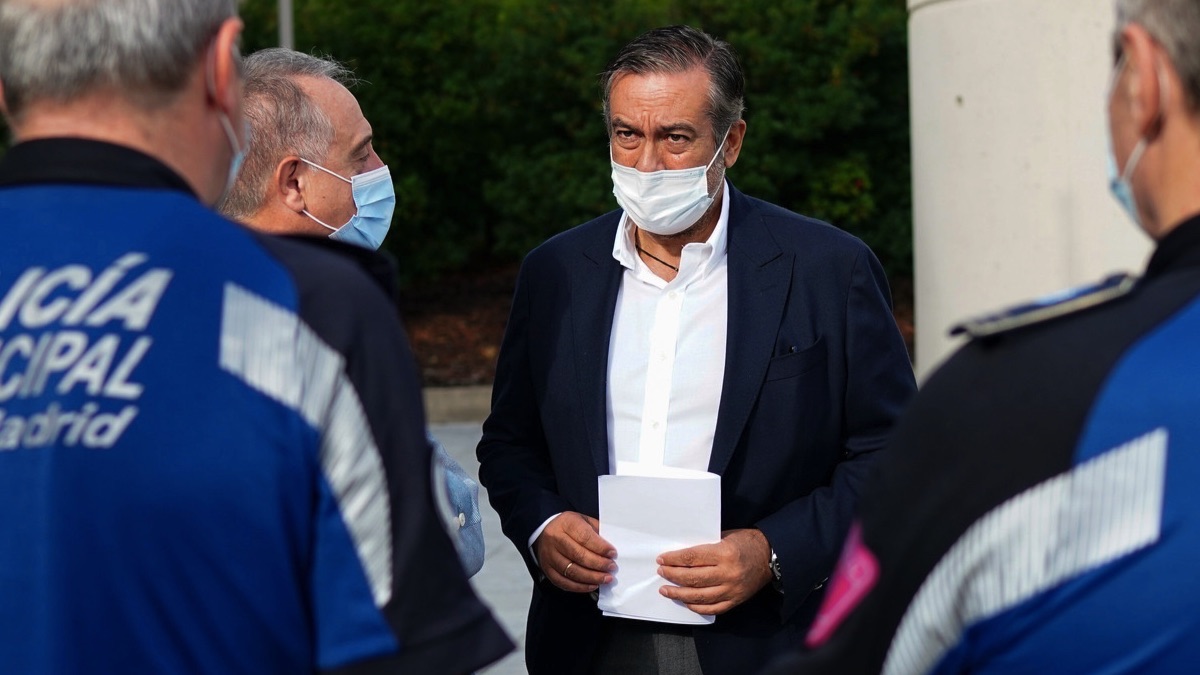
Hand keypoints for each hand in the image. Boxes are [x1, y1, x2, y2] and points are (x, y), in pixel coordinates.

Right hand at [534, 512, 616, 592]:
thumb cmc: (570, 527)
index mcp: (566, 523)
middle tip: (612, 568)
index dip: (600, 548)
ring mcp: (549, 556)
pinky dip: (580, 587)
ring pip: (571, 571)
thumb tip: (610, 550)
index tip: (613, 554)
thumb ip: (597, 532)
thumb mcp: (584, 521)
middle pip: (578, 555)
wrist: (546, 531)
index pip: (585, 537)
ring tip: (606, 578)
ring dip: (592, 578)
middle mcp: (555, 539)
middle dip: (598, 564)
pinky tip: (592, 585)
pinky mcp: (547, 569)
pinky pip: (563, 582)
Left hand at [656, 528, 772, 614]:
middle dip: (672, 575)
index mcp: (725, 553)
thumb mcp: (725, 536)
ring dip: (679, 593)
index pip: (692, 558)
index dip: (674, 559)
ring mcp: (732, 589)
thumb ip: (706, 547)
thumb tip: (681, 555)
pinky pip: (712, 608)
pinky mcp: (735, 600)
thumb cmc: (746, 542)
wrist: (770, 556)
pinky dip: (697, 606)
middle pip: (692, 578)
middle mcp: (728, 573)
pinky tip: (686, 601)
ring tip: (666, 590)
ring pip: (699, 596)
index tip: (662, 559)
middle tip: (661, 572)